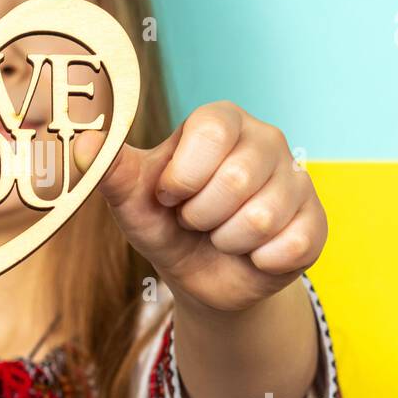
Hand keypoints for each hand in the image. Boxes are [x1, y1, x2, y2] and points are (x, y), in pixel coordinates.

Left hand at [74, 101, 326, 311]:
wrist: (200, 276)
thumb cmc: (166, 223)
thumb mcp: (133, 200)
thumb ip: (111, 171)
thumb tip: (82, 144)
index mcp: (221, 121)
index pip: (209, 132)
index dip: (182, 176)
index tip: (170, 195)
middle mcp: (266, 140)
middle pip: (235, 179)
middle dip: (201, 216)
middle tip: (196, 219)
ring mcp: (297, 179)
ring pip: (261, 218)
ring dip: (227, 241)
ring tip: (221, 235)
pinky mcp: (316, 222)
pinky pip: (288, 246)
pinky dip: (258, 262)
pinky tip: (252, 254)